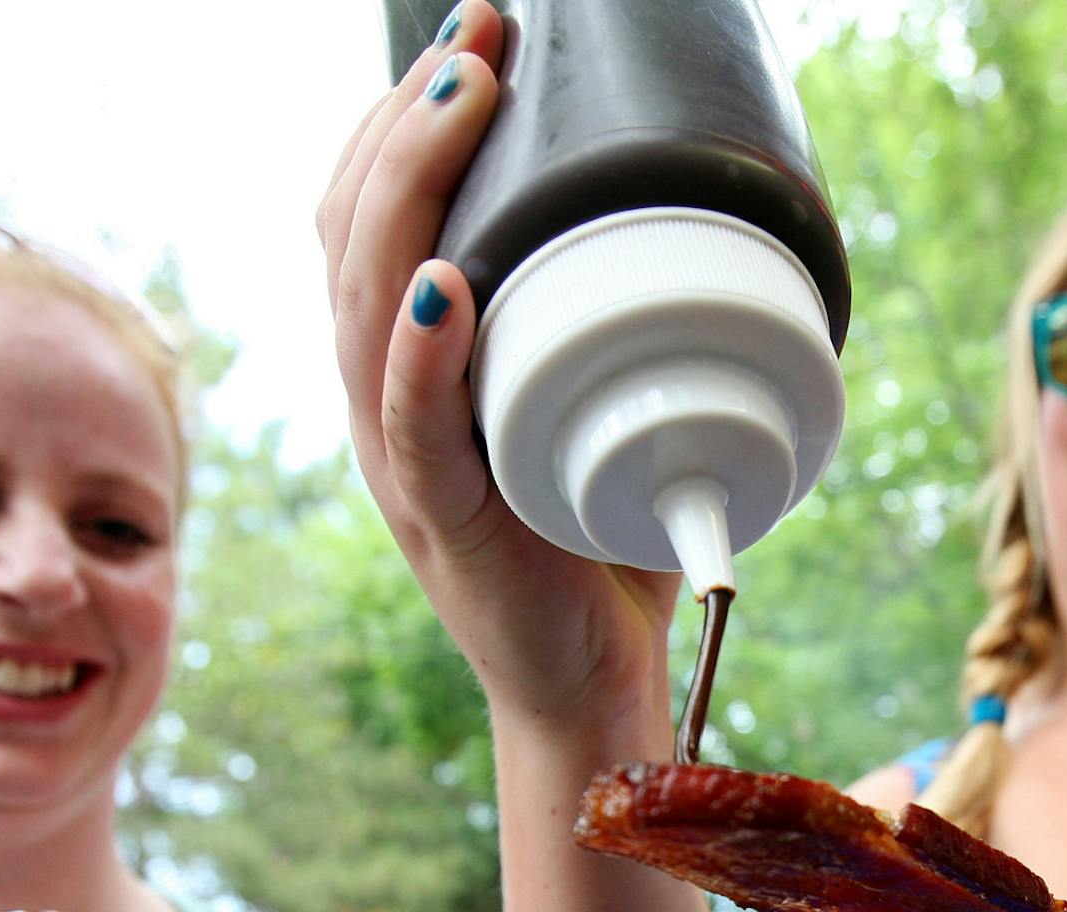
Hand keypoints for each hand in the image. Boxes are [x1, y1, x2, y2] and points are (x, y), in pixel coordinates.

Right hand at [315, 1, 679, 723]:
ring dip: (410, 191)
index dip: (404, 121)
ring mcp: (403, 464)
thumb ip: (610, 337)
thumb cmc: (598, 547)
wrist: (588, 690)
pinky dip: (422, 354)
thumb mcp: (593, 413)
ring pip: (366, 305)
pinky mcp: (445, 525)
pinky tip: (442, 286)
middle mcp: (384, 404)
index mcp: (409, 370)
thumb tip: (713, 233)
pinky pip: (413, 430)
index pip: (368, 220)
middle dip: (408, 119)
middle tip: (482, 36)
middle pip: (352, 235)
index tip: (481, 40)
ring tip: (464, 101)